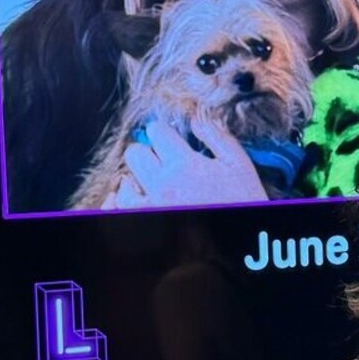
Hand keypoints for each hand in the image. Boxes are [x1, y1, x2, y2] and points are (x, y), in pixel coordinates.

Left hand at [108, 119, 267, 208]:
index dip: (163, 132)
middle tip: (160, 161)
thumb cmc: (242, 203)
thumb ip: (217, 137)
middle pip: (135, 153)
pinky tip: (129, 199)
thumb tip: (196, 118)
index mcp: (184, 165)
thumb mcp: (238, 165)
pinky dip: (118, 203)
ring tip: (151, 185)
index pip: (156, 132)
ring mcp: (149, 208)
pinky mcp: (142, 223)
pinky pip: (116, 210)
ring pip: (124, 183)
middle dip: (148, 153)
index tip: (169, 139)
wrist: (239, 241)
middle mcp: (162, 185)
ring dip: (136, 180)